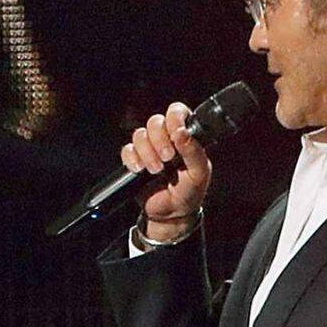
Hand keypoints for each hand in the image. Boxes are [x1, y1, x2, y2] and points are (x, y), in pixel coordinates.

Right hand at [120, 102, 211, 242]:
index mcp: (184, 136)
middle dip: (160, 140)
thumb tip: (182, 133)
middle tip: (168, 158)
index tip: (176, 133)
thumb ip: (194, 151)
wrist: (171, 214)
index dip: (174, 117)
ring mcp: (149, 148)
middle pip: (155, 121)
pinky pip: (127, 150)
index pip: (177, 112)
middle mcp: (166, 139)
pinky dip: (132, 159)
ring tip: (156, 170)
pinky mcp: (134, 160)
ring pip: (139, 135)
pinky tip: (141, 170)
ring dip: (147, 153)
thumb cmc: (189, 192)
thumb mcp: (199, 173)